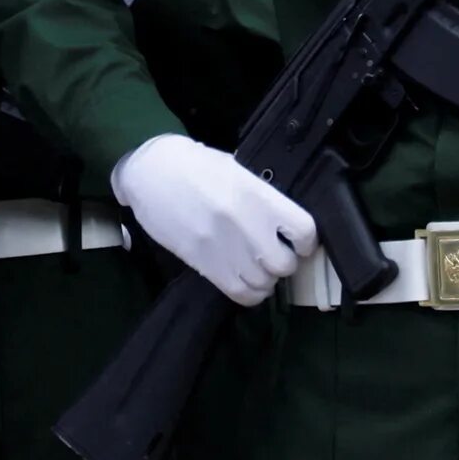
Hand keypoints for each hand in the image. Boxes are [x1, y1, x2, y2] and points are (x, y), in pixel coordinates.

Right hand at [110, 133, 317, 307]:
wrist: (151, 174)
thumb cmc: (195, 165)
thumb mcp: (237, 171)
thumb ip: (262, 197)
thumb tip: (283, 221)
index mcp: (258, 196)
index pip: (303, 230)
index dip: (308, 242)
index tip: (302, 242)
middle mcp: (245, 225)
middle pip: (285, 264)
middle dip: (286, 263)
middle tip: (278, 255)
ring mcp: (224, 248)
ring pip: (264, 283)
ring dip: (267, 280)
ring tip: (261, 270)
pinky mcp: (204, 266)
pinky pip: (240, 294)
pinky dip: (250, 294)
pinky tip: (248, 282)